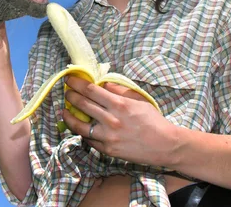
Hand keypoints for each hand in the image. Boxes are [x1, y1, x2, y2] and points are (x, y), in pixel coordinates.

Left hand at [62, 76, 178, 167]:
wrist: (165, 146)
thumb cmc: (153, 120)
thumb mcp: (138, 100)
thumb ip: (119, 90)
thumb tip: (103, 83)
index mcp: (119, 104)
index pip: (91, 90)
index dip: (77, 84)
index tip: (70, 80)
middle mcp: (111, 120)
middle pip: (83, 105)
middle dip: (71, 96)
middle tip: (66, 93)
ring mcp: (108, 137)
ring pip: (80, 126)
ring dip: (69, 117)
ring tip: (65, 112)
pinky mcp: (108, 150)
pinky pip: (89, 140)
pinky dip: (82, 133)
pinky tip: (79, 127)